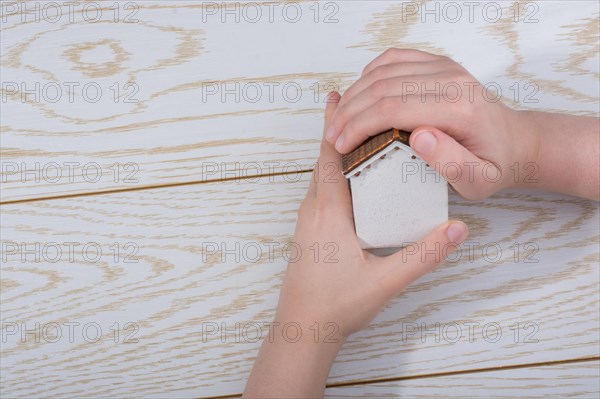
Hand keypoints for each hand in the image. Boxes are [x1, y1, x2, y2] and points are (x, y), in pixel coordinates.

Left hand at [243, 92, 468, 397]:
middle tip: (354, 106)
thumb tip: (456, 229)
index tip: (337, 98)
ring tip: (355, 136)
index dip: (334, 126)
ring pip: (320, 178)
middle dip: (337, 132)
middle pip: (323, 162)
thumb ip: (423, 255)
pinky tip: (349, 181)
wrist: (303, 330)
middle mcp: (312, 211)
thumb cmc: (336, 305)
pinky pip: (319, 193)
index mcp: (328, 213)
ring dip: (334, 154)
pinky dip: (332, 176)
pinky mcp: (308, 234)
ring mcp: (307, 222)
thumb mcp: (385, 281)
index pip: (330, 158)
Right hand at [326, 48, 539, 199]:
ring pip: (382, 72)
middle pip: (381, 88)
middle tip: (331, 135)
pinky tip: (358, 94)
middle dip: (348, 112)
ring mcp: (444, 67)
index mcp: (458, 108)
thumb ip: (451, 164)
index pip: (392, 109)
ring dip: (353, 95)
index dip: (358, 126)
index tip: (340, 145)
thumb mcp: (479, 181)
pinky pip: (394, 59)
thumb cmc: (494, 164)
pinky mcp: (438, 64)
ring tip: (337, 120)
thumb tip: (419, 137)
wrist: (514, 142)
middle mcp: (451, 80)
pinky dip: (370, 74)